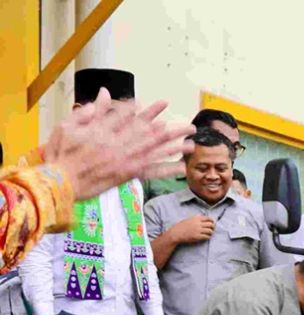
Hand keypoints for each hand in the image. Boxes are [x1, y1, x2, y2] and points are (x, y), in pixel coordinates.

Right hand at [41, 88, 194, 200]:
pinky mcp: (127, 173)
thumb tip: (104, 94)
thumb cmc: (61, 154)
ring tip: (191, 143)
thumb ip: (89, 111)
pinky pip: (151, 172)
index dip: (148, 110)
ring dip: (175, 147)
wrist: (62, 181)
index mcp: (106, 129)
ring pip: (156, 150)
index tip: (163, 104)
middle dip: (172, 129)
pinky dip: (167, 170)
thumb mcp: (67, 126)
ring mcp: (126, 159)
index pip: (131, 116)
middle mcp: (120, 143)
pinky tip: (181, 168)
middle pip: (151, 132)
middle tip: (189, 126)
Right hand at [170, 215, 214, 243]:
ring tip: (209, 234)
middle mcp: (198, 224)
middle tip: (212, 229)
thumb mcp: (188, 219)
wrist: (176, 233)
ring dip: (211, 233)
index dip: (212, 221)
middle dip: (213, 227)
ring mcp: (198, 230)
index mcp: (196, 219)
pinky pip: (207, 237)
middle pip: (211, 225)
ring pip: (210, 231)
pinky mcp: (198, 237)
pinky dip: (208, 237)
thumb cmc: (181, 226)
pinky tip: (206, 237)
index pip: (208, 218)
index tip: (213, 223)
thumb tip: (202, 216)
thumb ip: (196, 218)